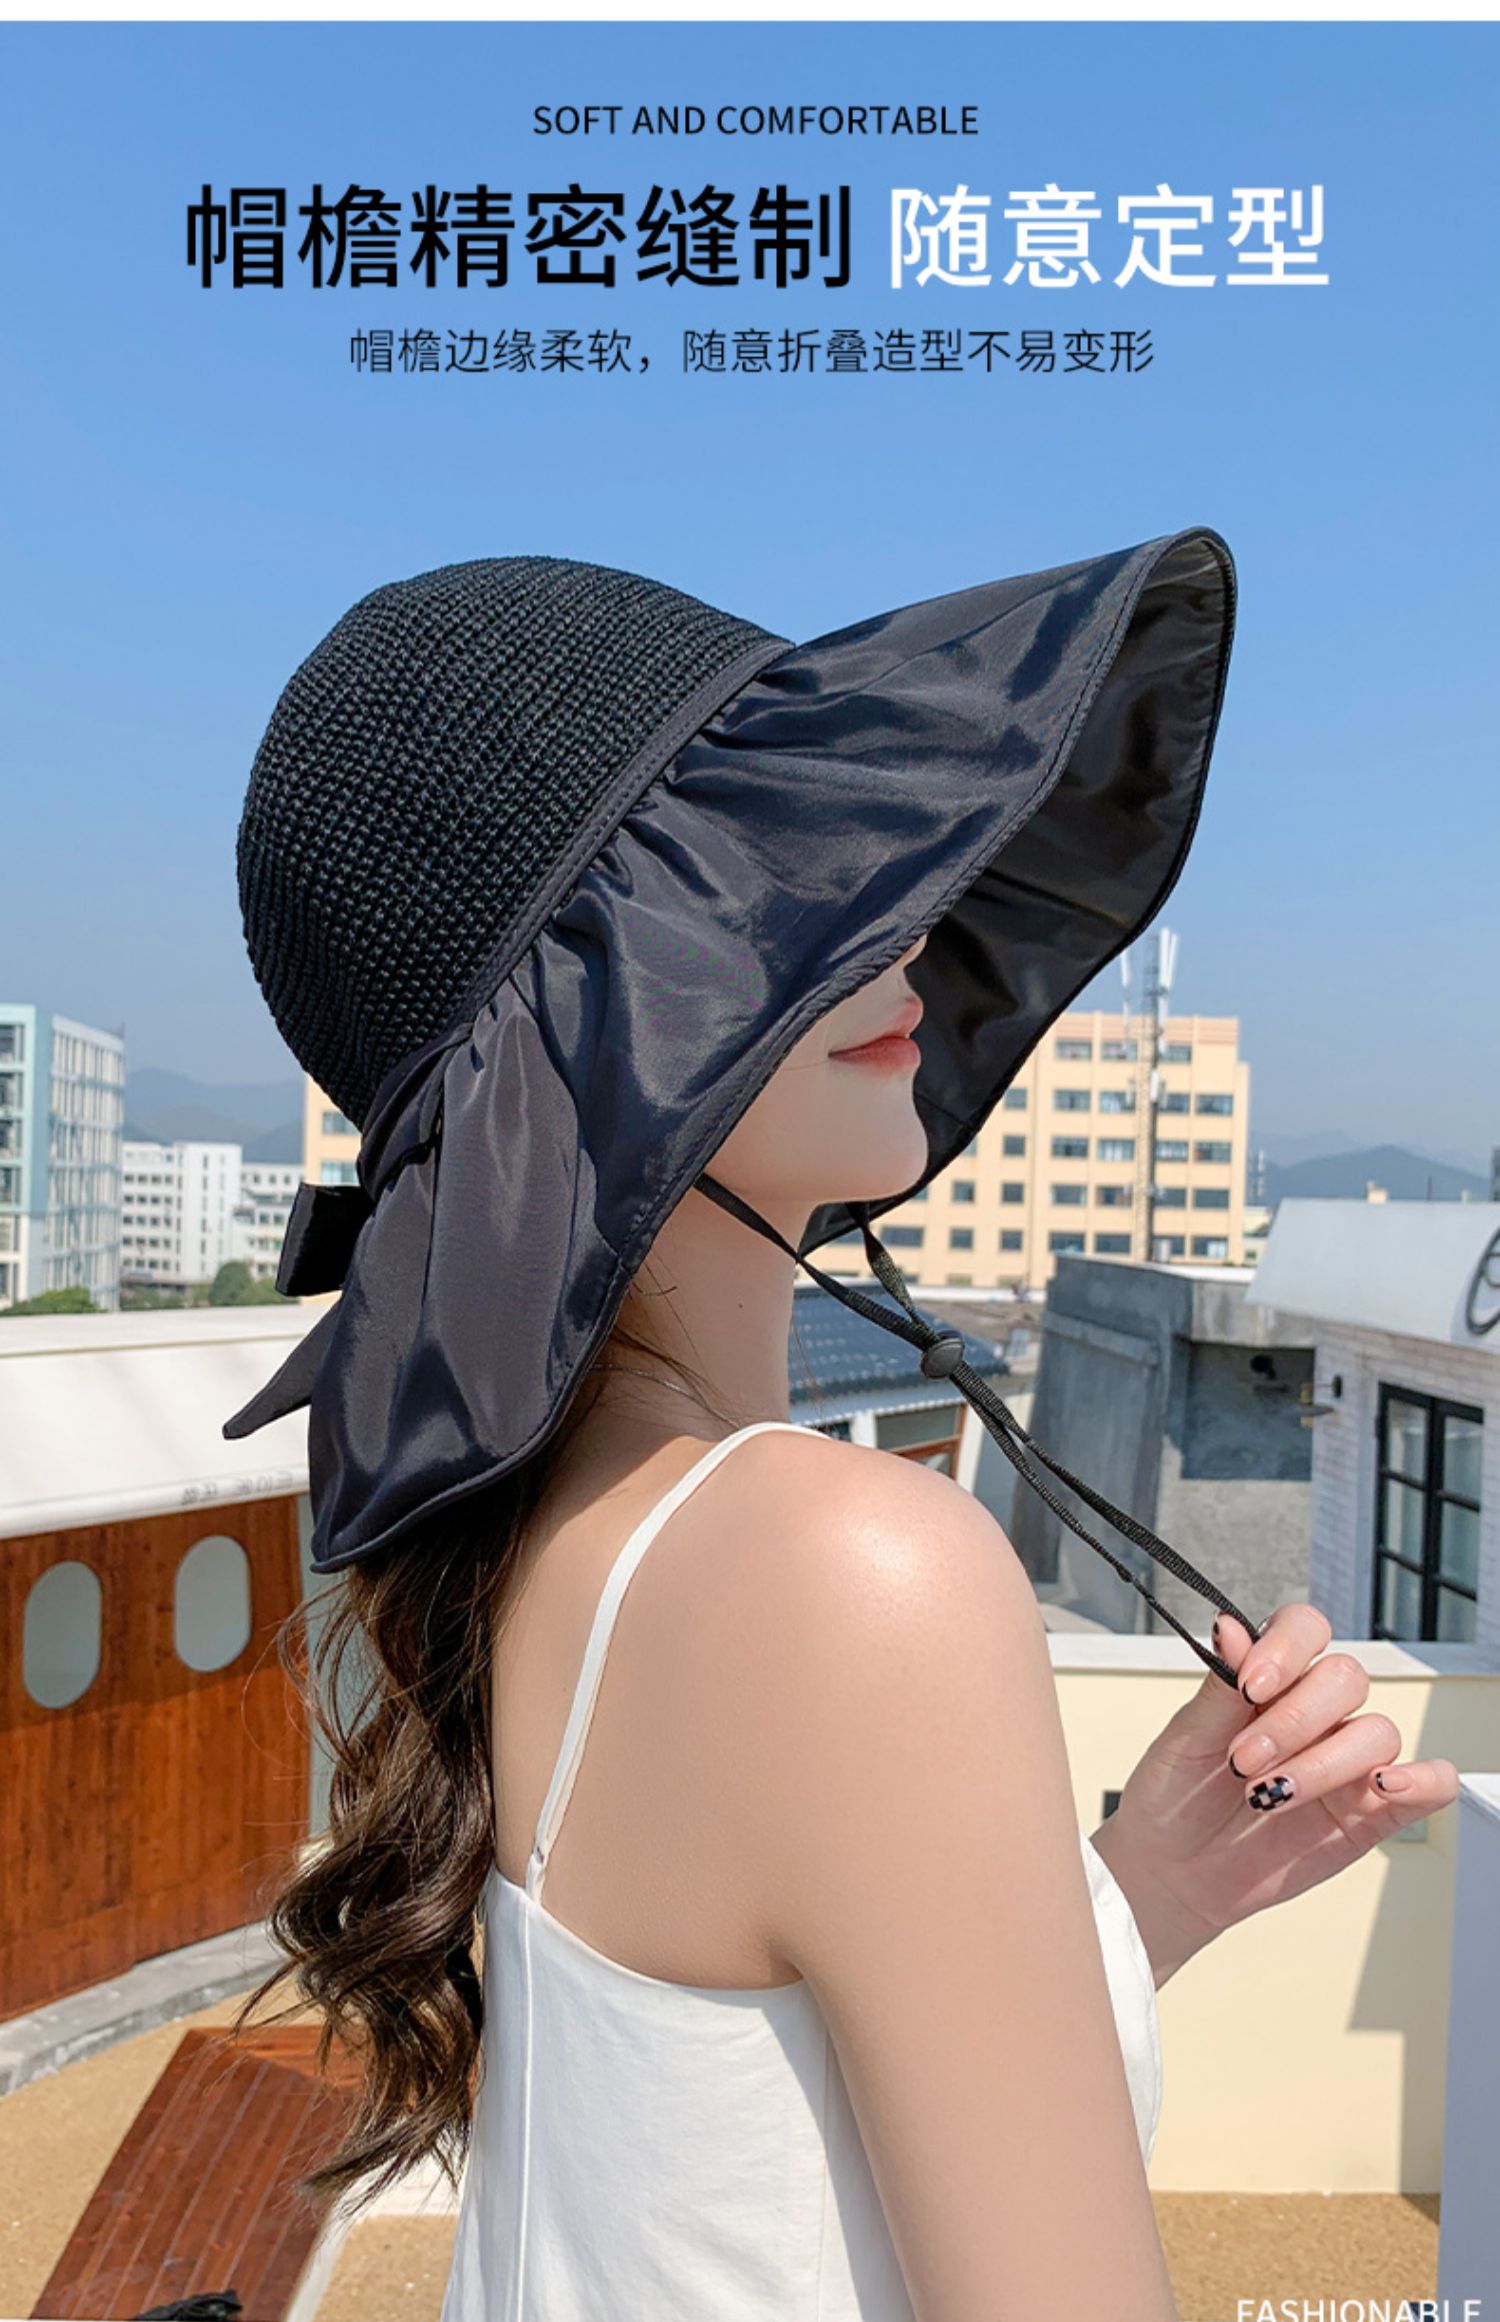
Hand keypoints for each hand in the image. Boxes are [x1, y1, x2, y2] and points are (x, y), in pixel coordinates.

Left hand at [1089, 1602, 1460, 1985]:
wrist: (1175, 1870)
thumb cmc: (1176, 1796)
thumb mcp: (1185, 1740)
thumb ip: (1219, 1688)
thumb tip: (1230, 1627)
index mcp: (1271, 1679)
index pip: (1305, 1629)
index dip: (1286, 1649)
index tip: (1249, 1686)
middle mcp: (1317, 1712)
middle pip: (1346, 1678)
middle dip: (1294, 1720)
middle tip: (1244, 1761)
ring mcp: (1348, 1762)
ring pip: (1378, 1730)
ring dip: (1326, 1762)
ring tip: (1270, 1795)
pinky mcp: (1372, 1813)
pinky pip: (1430, 1784)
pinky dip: (1424, 1779)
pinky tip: (1386, 1785)